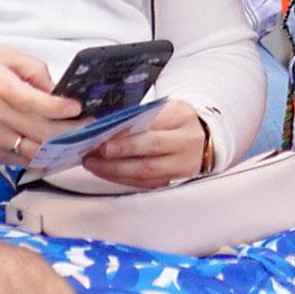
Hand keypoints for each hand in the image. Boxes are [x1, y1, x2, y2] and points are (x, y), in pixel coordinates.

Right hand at [0, 48, 79, 166]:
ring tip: (75, 143)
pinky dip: (40, 159)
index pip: (37, 102)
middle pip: (40, 131)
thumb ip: (32, 68)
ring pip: (33, 151)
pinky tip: (54, 153)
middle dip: (69, 131)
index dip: (61, 108)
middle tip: (86, 127)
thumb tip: (53, 88)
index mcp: (0, 87)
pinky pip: (20, 161)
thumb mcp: (1, 57)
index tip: (77, 108)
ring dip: (58, 149)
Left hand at [79, 99, 211, 190]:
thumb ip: (141, 118)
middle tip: (94, 155)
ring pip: (146, 173)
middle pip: (151, 152)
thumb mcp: (164, 109)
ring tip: (93, 165)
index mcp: (182, 117)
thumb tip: (107, 130)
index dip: (127, 136)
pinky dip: (123, 179)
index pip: (153, 127)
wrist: (201, 138)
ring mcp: (182, 165)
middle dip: (119, 155)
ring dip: (115, 171)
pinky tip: (107, 173)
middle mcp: (186, 143)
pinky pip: (146, 184)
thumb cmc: (176, 121)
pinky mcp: (174, 181)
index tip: (103, 139)